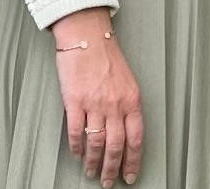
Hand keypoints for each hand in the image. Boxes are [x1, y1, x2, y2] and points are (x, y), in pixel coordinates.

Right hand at [53, 8, 142, 186]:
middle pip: (116, 146)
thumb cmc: (106, 55)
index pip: (136, 139)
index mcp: (132, 100)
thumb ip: (127, 105)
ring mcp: (94, 103)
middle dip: (113, 168)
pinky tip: (77, 153)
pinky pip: (76, 131)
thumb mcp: (128, 81)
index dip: (133, 161)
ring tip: (92, 172)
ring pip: (96, 143)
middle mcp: (115, 104)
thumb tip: (125, 130)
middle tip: (109, 181)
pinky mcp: (74, 100)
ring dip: (94, 162)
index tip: (130, 175)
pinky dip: (76, 146)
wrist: (86, 35)